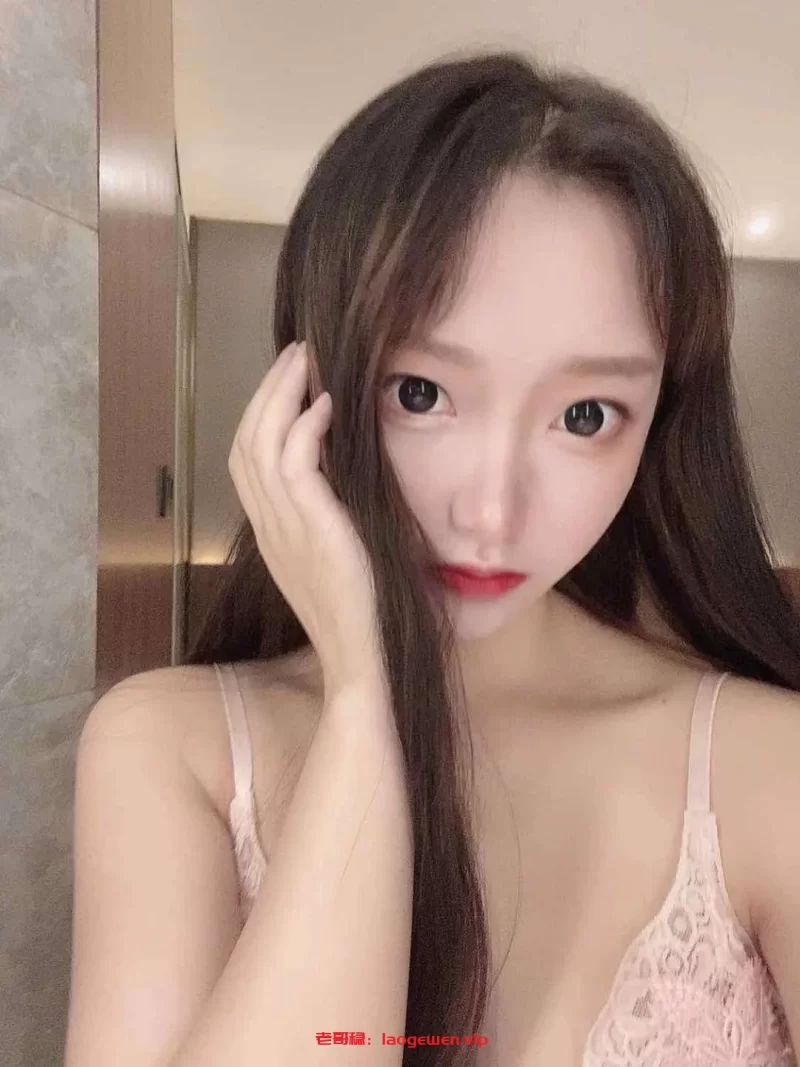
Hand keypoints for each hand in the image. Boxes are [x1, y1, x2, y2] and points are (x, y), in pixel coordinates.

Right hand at [228, 341, 384, 698]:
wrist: (363, 662)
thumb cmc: (363, 614)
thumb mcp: (338, 558)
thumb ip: (330, 519)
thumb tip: (346, 474)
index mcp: (272, 533)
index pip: (247, 460)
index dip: (261, 415)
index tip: (290, 383)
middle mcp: (268, 527)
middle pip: (244, 443)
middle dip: (266, 392)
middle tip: (294, 355)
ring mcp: (283, 529)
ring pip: (258, 445)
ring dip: (280, 395)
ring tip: (304, 362)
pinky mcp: (311, 530)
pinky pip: (293, 464)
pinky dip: (303, 427)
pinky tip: (325, 405)